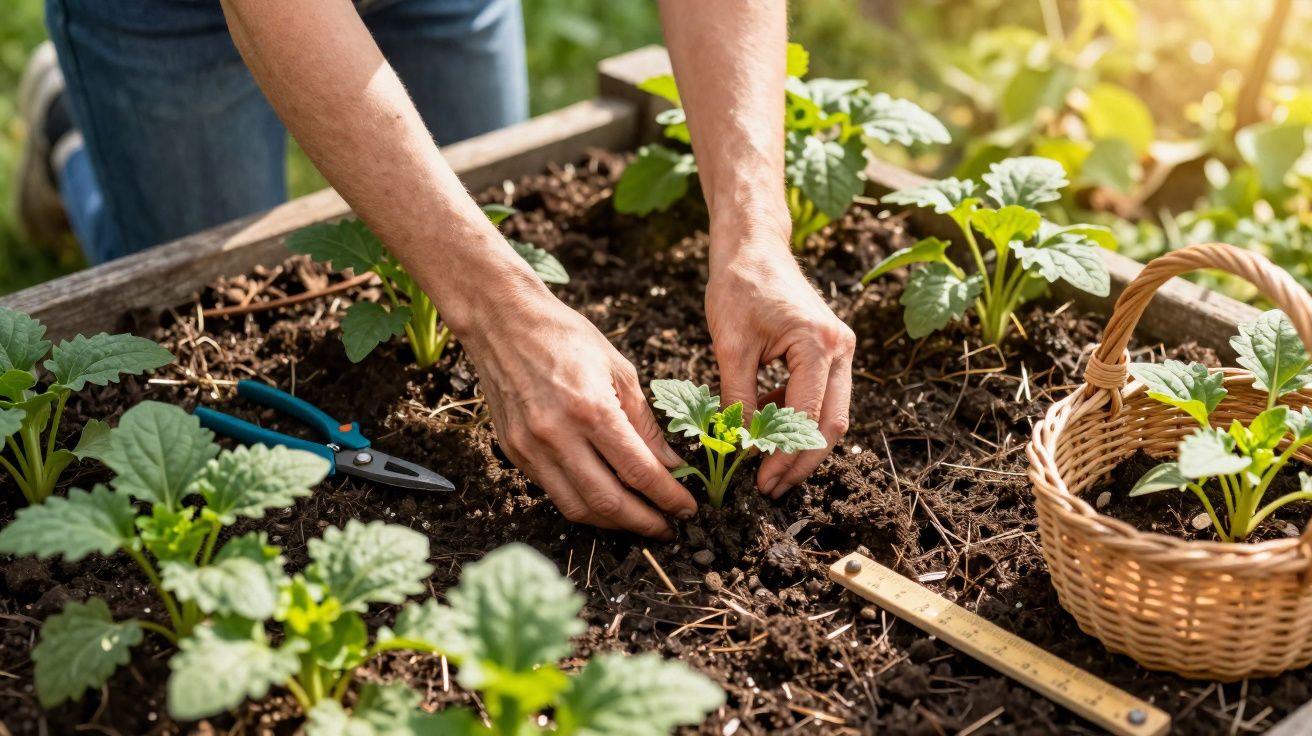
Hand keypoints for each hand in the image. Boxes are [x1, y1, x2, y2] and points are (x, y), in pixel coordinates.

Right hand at [457, 278, 695, 538]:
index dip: (668, 496)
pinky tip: (605, 500)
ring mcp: (530, 448)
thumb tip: (671, 464)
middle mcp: (557, 435)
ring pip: (577, 507)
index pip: (639, 471)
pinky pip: (554, 492)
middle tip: (668, 527)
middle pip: (608, 501)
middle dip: (644, 522)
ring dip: (613, 523)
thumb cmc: (565, 337)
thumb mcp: (619, 370)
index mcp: (590, 409)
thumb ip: (645, 423)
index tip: (687, 508)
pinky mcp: (514, 453)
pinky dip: (584, 504)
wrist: (502, 322)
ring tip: (639, 520)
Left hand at [706, 227, 854, 498]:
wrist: (753, 247)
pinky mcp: (829, 352)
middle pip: (831, 424)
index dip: (784, 456)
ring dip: (800, 445)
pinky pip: (820, 398)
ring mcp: (840, 350)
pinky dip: (796, 419)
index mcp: (819, 344)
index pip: (806, 417)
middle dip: (801, 462)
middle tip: (770, 489)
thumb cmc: (739, 285)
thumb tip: (740, 448)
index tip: (759, 483)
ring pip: (830, 415)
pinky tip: (765, 430)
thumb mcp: (730, 347)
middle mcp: (840, 349)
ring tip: (767, 471)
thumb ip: (738, 399)